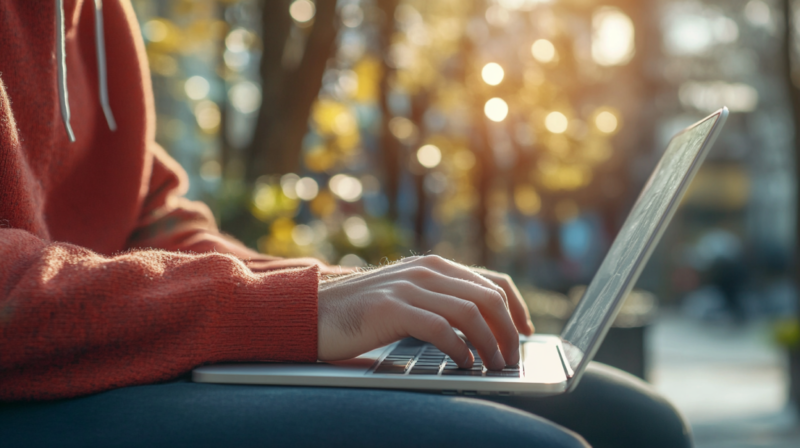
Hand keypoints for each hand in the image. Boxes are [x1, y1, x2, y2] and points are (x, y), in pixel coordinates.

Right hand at [317, 255, 529, 369]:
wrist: (313, 311)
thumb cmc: (362, 313)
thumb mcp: (407, 298)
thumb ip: (439, 302)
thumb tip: (482, 328)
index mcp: (434, 266)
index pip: (493, 282)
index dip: (517, 308)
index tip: (525, 333)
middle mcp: (426, 271)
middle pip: (489, 297)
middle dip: (509, 332)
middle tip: (512, 358)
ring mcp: (408, 286)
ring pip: (470, 312)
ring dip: (490, 343)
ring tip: (494, 366)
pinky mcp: (391, 307)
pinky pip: (441, 327)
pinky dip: (460, 348)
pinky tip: (465, 363)